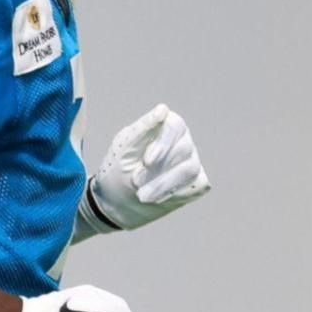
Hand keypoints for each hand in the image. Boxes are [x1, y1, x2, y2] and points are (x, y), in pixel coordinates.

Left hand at [76, 104, 210, 238]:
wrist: (116, 201)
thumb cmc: (118, 167)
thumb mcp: (124, 148)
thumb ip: (143, 129)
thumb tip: (163, 109)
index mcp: (165, 126)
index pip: (175, 125)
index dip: (163, 143)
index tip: (147, 161)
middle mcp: (182, 141)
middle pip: (183, 148)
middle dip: (157, 169)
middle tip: (135, 182)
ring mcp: (191, 161)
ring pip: (189, 170)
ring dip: (163, 184)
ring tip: (142, 196)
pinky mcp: (195, 183)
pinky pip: (195, 186)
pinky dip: (174, 194)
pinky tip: (156, 199)